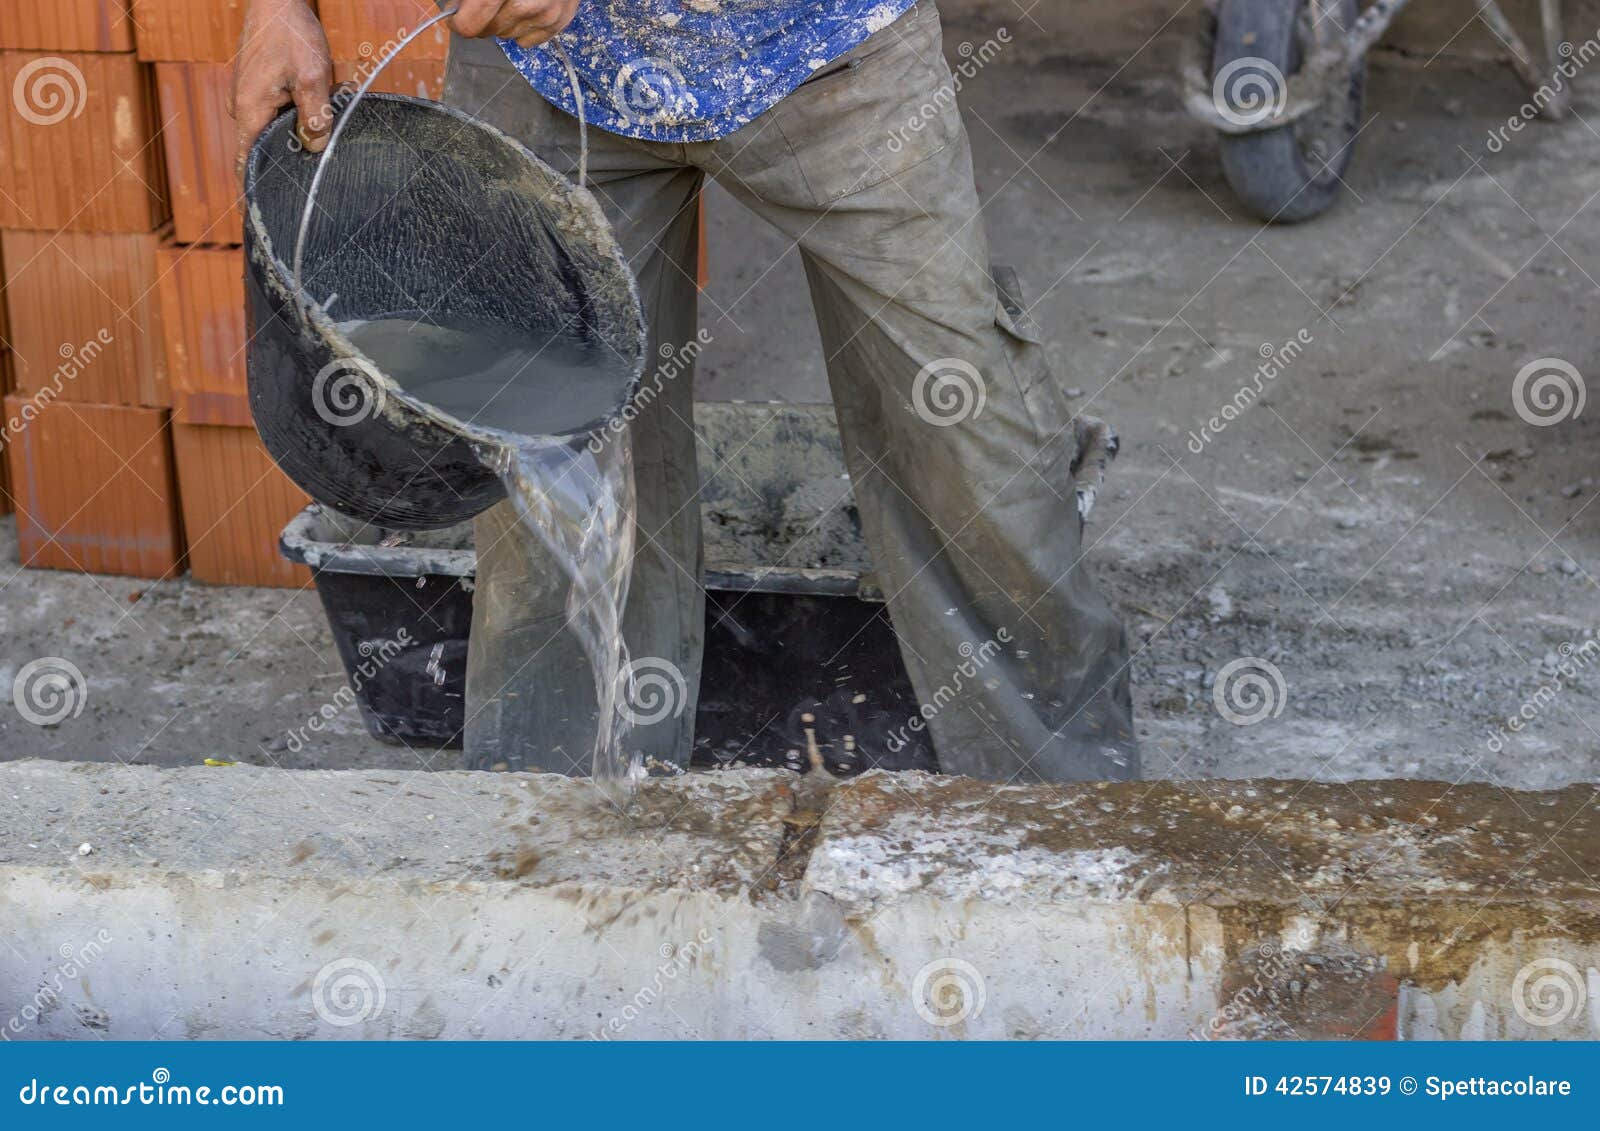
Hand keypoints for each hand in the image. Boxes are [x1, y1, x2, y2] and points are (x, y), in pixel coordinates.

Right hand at [229, 0, 332, 177]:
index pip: (245, 161)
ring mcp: (250, 98)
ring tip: (327, 116)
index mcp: (250, 110)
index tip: (272, 210)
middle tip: (321, 158)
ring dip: (303, 128)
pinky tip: (322, 101)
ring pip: (278, 129)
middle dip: (294, 154)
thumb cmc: (291, 34)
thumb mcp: (313, 76)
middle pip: (268, 147)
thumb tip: (316, 148)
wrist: (277, 0)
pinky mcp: (260, 89)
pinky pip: (280, 112)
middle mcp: (244, 108)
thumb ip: (316, 115)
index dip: (256, 187)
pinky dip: (301, 111)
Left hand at [452, 0, 579, 47]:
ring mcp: (546, 14)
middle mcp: (527, 2)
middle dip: (481, 20)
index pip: (473, 21)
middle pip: (490, 29)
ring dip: (502, 22)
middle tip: (485, 3)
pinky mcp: (559, 22)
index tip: (455, 19)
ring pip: (507, 35)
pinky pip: (526, 40)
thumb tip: (456, 7)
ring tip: (509, 1)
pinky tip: (525, 8)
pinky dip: (520, 28)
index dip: (459, 23)